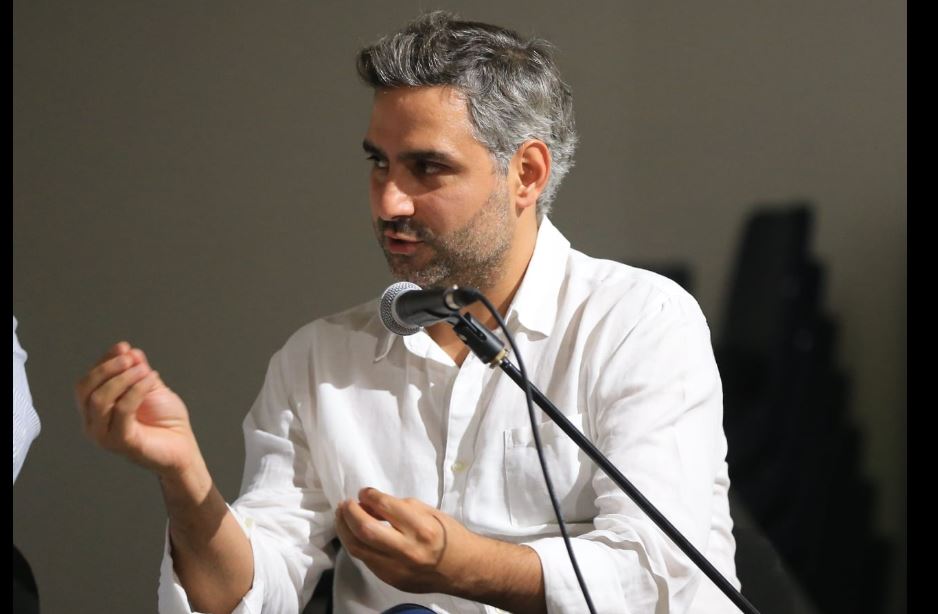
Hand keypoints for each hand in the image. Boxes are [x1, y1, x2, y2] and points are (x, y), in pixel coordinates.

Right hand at [75, 342, 201, 476]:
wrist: (183, 447)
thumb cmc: (167, 421)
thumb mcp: (150, 387)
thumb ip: (137, 370)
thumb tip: (128, 351)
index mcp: (96, 410)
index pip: (87, 382)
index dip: (103, 361)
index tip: (123, 347)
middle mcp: (94, 424)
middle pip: (85, 390)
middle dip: (108, 368)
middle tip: (132, 360)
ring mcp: (104, 435)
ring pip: (99, 399)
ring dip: (123, 378)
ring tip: (145, 371)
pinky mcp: (121, 442)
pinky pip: (122, 410)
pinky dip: (137, 390)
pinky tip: (152, 380)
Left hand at [335, 487, 481, 594]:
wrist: (463, 568)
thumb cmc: (448, 535)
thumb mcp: (429, 512)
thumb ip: (400, 507)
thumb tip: (372, 503)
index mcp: (421, 528)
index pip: (386, 507)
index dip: (369, 496)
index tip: (364, 491)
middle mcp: (408, 550)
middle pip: (366, 530)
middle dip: (350, 513)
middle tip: (345, 503)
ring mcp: (397, 569)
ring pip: (359, 548)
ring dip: (345, 529)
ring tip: (342, 516)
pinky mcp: (391, 580)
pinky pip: (366, 560)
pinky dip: (357, 544)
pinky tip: (355, 534)